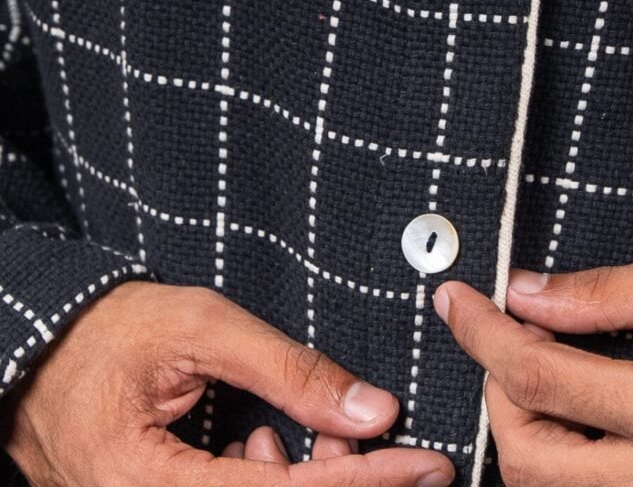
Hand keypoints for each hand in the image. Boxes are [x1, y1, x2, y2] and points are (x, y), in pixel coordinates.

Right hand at [0, 279, 454, 485]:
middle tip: (398, 452)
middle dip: (341, 480)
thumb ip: (286, 369)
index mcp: (145, 482)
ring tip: (323, 429)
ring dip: (305, 476)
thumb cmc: (108, 331)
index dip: (361, 481)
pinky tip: (271, 441)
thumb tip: (371, 407)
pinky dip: (267, 477)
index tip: (424, 465)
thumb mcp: (200, 329)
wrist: (41, 348)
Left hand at [434, 248, 632, 485]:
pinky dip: (556, 460)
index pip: (539, 375)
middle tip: (512, 335)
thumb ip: (604, 293)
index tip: (454, 298)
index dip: (481, 332)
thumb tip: (522, 292)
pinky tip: (570, 412)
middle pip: (529, 452)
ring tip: (546, 369)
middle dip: (499, 387)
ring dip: (523, 426)